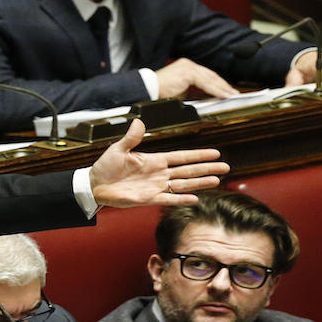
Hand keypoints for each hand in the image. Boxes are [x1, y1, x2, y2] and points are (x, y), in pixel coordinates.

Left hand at [89, 119, 229, 207]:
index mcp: (154, 160)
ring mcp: (155, 187)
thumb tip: (139, 121)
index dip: (198, 155)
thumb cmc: (106, 166)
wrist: (95, 185)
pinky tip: (196, 198)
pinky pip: (168, 199)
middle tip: (226, 167)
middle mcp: (159, 173)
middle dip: (207, 168)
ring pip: (183, 184)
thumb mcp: (119, 149)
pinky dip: (181, 199)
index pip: (182, 157)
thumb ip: (131, 138)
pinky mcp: (148, 199)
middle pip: (188, 170)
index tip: (215, 153)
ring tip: (217, 180)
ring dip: (200, 182)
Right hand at [156, 58, 238, 99]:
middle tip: (233, 94)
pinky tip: (223, 95)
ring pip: (210, 78)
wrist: (147, 90)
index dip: (217, 84)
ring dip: (222, 88)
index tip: (226, 92)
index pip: (206, 76)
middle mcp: (188, 64)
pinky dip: (216, 89)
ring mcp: (188, 67)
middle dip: (223, 86)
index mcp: (186, 68)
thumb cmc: (159, 93)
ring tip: (231, 95)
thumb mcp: (180, 93)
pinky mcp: (188, 72)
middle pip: (211, 75)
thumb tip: (205, 98)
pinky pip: (206, 82)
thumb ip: (192, 93)